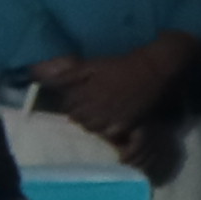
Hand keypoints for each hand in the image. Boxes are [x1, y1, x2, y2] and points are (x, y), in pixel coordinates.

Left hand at [43, 35, 200, 151]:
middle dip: (80, 115)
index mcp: (86, 92)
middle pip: (78, 119)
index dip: (72, 105)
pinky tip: (111, 123)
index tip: (78, 101)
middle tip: (89, 109)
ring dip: (92, 124)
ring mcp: (112, 115)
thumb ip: (69, 75)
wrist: (153, 70)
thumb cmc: (121, 65)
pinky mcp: (127, 123)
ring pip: (91, 128)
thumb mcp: (92, 65)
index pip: (68, 107)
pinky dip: (107, 131)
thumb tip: (46, 81)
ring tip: (99, 116)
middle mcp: (96, 106)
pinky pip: (109, 133)